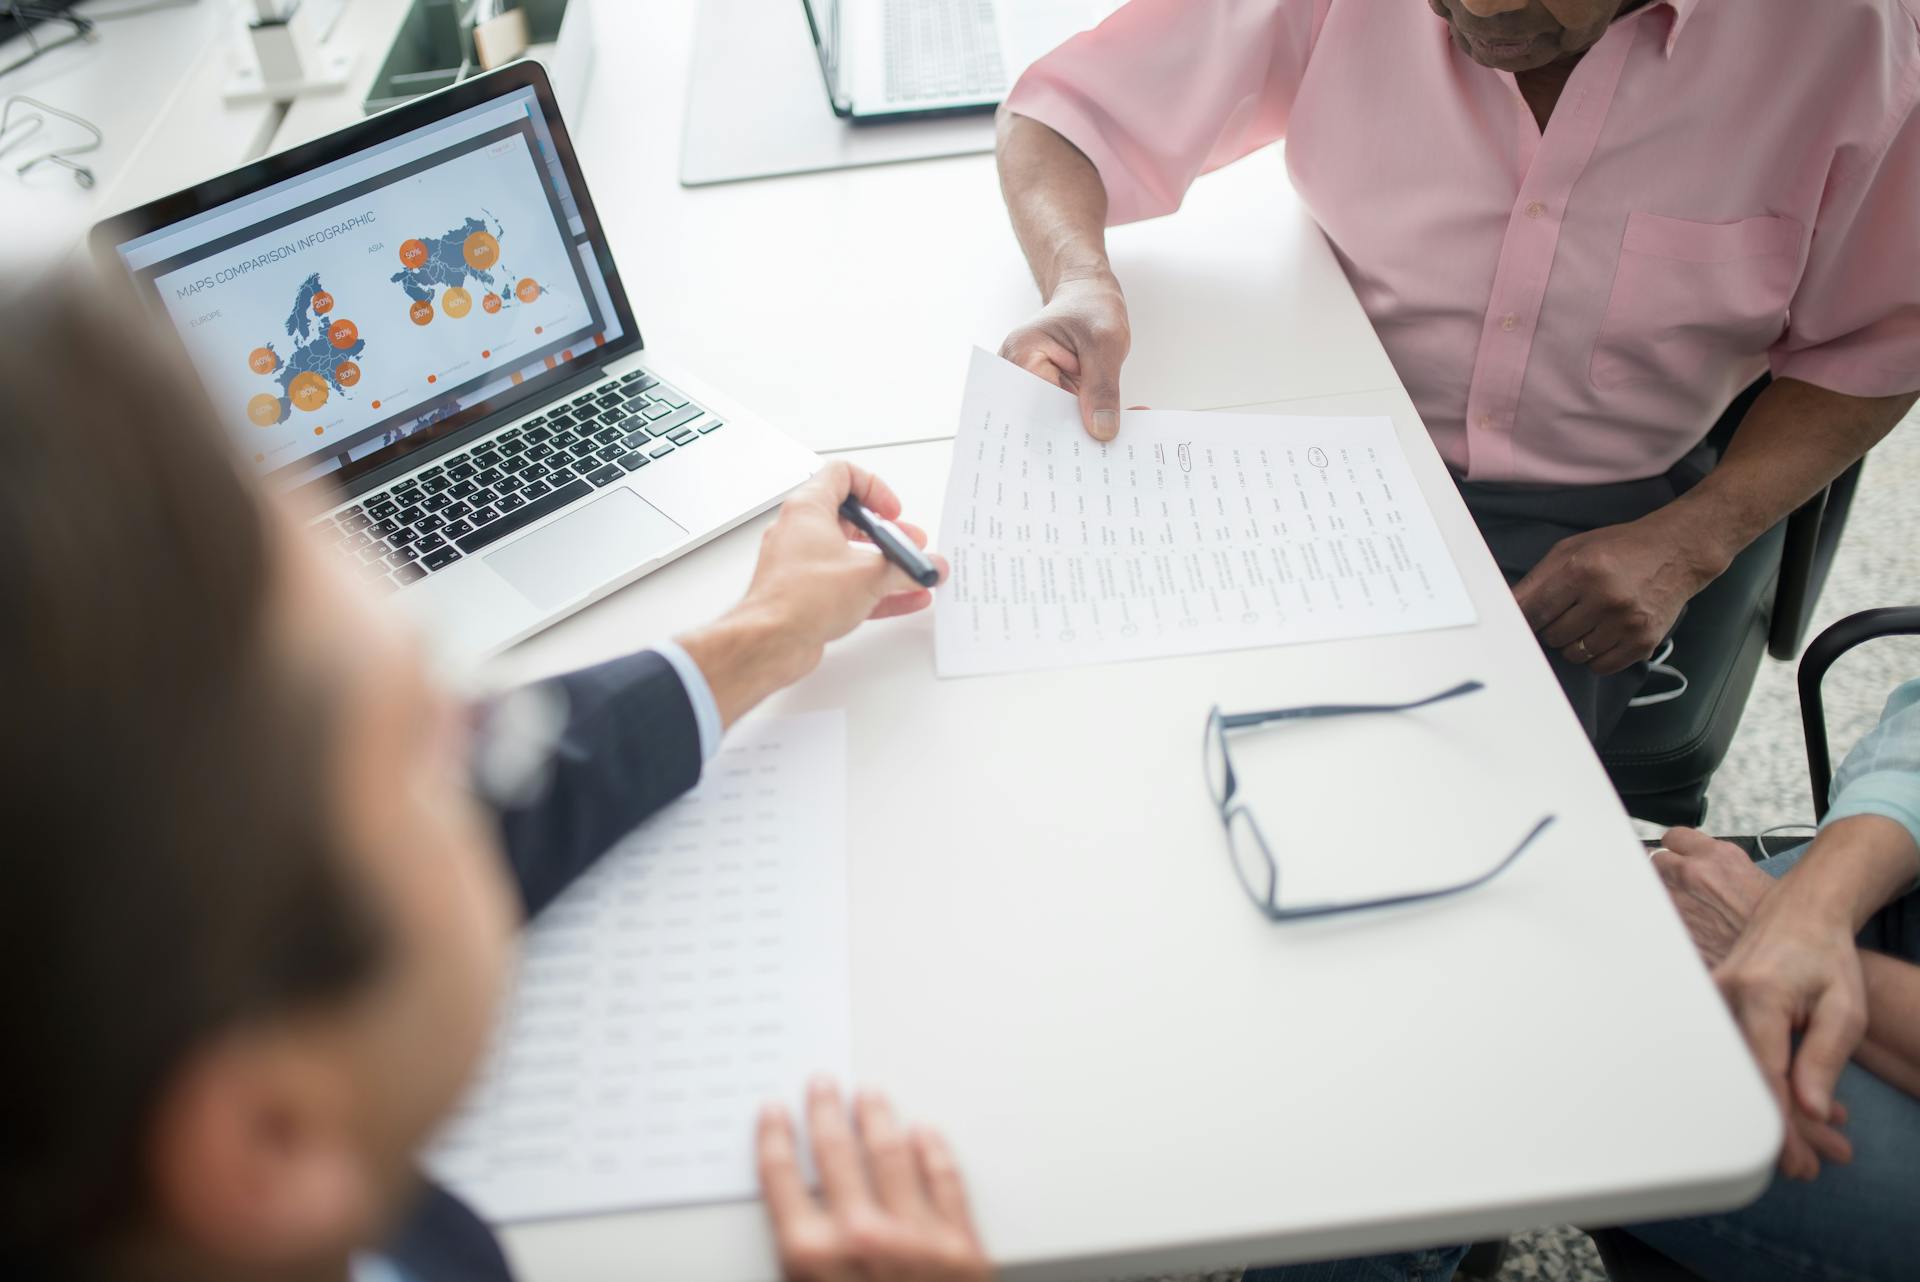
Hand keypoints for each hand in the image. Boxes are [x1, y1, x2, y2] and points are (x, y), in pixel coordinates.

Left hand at [678, 462, 947, 726]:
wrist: (770, 642)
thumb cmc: (799, 598)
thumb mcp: (869, 576)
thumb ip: (905, 568)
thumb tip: (925, 566)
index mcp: (807, 509)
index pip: (842, 474)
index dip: (874, 488)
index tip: (891, 511)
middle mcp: (799, 531)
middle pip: (849, 518)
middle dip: (885, 533)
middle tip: (906, 543)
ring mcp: (800, 564)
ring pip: (848, 555)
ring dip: (882, 564)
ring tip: (909, 574)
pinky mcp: (804, 593)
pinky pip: (845, 584)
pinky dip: (872, 588)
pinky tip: (900, 599)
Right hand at [757, 1081, 992, 1281]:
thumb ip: (798, 1267)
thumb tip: (790, 1239)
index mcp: (811, 1257)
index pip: (782, 1177)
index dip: (775, 1139)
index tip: (773, 1114)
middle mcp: (861, 1235)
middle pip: (836, 1151)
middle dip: (824, 1111)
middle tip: (821, 1086)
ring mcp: (917, 1236)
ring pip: (892, 1153)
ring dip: (878, 1118)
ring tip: (871, 1097)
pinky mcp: (963, 1247)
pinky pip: (946, 1182)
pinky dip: (934, 1152)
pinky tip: (926, 1135)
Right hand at [998, 272, 1130, 441]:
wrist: (1088, 294)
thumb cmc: (1092, 306)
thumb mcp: (1105, 343)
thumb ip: (1102, 388)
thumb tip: (1101, 432)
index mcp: (1021, 356)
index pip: (1038, 407)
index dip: (1064, 429)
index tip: (1093, 444)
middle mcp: (1017, 374)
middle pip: (1044, 419)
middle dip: (1077, 432)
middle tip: (1110, 443)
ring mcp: (1032, 385)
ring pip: (1058, 421)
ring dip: (1086, 426)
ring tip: (1114, 433)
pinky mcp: (1048, 392)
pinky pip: (1066, 414)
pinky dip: (1088, 418)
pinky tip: (1112, 419)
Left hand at [1511, 508, 1725, 675]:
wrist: (1676, 552)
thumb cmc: (1618, 549)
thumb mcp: (1571, 550)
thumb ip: (1536, 581)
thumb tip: (1506, 610)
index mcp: (1581, 570)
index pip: (1532, 612)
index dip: (1523, 619)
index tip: (1520, 622)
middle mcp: (1605, 598)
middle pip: (1551, 636)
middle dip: (1552, 626)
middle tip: (1567, 610)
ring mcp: (1626, 622)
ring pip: (1573, 654)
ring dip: (1573, 642)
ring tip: (1588, 619)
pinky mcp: (1643, 641)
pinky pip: (1600, 666)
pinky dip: (1595, 656)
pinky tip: (1603, 634)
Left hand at [1652, 828, 1773, 967]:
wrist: (1774, 961)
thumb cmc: (1772, 924)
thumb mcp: (1753, 878)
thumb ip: (1719, 867)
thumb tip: (1702, 866)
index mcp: (1717, 856)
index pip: (1675, 836)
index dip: (1677, 849)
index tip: (1679, 857)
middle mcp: (1691, 874)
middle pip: (1655, 860)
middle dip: (1665, 871)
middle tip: (1679, 886)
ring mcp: (1676, 900)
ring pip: (1650, 887)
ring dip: (1661, 894)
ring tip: (1681, 908)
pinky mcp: (1669, 928)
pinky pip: (1653, 917)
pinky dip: (1662, 920)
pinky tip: (1679, 928)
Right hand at [1654, 828, 1862, 1180]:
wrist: (1800, 915)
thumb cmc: (1824, 957)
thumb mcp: (1844, 1009)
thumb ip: (1825, 1058)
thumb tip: (1810, 1109)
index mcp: (1758, 994)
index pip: (1764, 1072)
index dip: (1780, 1122)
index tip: (1796, 1158)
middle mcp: (1724, 998)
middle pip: (1744, 1079)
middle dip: (1778, 1129)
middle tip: (1807, 1166)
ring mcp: (1711, 1002)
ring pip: (1738, 1072)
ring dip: (1776, 1111)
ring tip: (1816, 1144)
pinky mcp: (1712, 1009)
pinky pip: (1735, 1056)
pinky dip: (1766, 1086)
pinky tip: (1799, 1108)